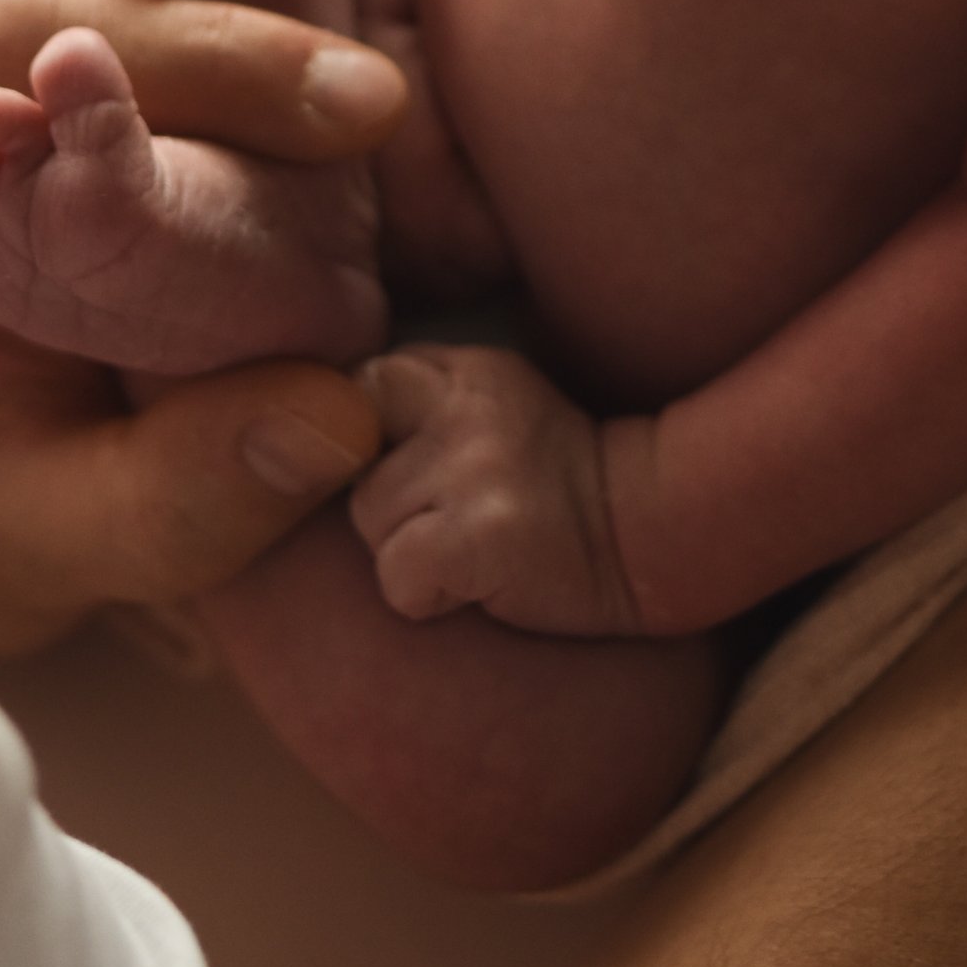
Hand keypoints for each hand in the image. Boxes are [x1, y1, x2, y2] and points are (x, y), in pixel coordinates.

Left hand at [353, 344, 641, 634]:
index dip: (370, 439)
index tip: (414, 470)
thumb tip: (324, 425)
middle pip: (354, 461)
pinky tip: (479, 582)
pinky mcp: (482, 533)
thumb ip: (421, 403)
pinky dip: (426, 596)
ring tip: (475, 546)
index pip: (363, 386)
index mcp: (466, 370)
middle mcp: (466, 405)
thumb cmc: (554, 489)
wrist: (641, 540)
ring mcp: (475, 466)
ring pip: (369, 521)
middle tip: (456, 519)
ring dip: (408, 551)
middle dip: (389, 504)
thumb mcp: (494, 411)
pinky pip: (397, 578)